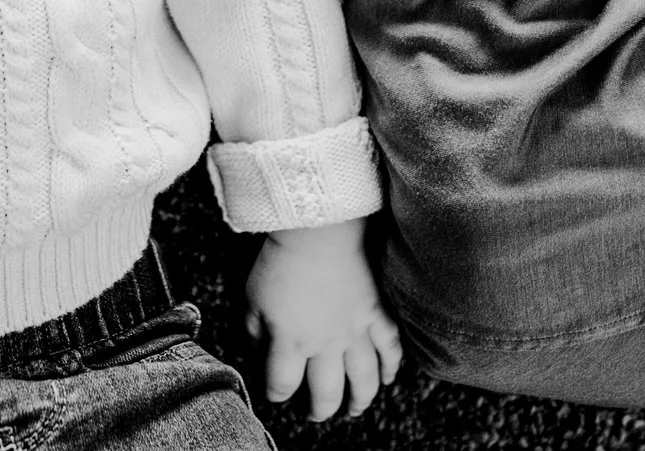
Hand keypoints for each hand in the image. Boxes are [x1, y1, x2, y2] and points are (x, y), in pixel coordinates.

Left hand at [244, 218, 401, 420]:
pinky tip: (388, 378)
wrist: (318, 230)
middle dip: (319, 410)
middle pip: (326, 393)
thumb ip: (254, 329)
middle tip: (315, 415)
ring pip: (364, 379)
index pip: (283, 384)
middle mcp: (325, 345)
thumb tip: (259, 348)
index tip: (276, 394)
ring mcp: (355, 331)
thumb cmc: (280, 261)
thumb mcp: (252, 298)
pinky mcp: (376, 312)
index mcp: (290, 342)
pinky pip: (390, 346)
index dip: (277, 395)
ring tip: (353, 410)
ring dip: (360, 400)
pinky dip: (392, 366)